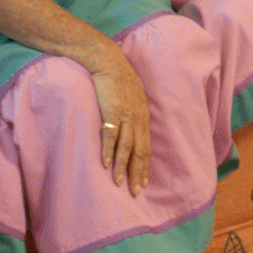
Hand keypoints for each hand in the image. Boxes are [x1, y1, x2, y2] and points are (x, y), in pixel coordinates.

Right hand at [91, 46, 151, 195]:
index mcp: (143, 115)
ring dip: (122, 166)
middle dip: (137, 172)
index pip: (146, 146)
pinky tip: (106, 164)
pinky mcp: (111, 111)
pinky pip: (111, 134)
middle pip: (139, 150)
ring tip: (119, 183)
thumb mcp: (133, 97)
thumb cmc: (119, 79)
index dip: (144, 165)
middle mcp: (137, 117)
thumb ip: (134, 114)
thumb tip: (132, 130)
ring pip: (126, 146)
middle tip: (136, 191)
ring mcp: (125, 114)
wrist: (109, 61)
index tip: (143, 182)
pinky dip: (109, 150)